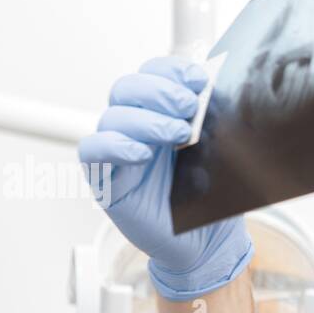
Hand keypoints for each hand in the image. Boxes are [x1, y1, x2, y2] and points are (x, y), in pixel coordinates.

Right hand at [78, 55, 252, 300]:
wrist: (207, 242)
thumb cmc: (212, 197)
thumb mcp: (221, 153)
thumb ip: (215, 122)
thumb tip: (218, 90)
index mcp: (162, 113)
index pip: (152, 73)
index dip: (170, 70)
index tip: (198, 79)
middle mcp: (136, 128)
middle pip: (127, 88)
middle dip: (159, 91)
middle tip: (189, 107)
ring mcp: (119, 152)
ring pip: (112, 116)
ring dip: (146, 119)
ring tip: (177, 134)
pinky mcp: (107, 179)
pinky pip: (93, 151)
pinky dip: (114, 145)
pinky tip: (141, 153)